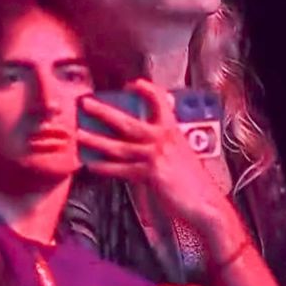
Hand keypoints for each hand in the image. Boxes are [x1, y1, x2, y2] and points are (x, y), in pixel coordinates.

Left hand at [76, 79, 233, 232]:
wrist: (205, 202)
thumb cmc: (194, 181)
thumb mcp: (182, 152)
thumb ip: (164, 142)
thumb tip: (142, 139)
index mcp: (173, 130)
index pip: (160, 101)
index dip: (146, 90)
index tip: (132, 84)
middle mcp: (163, 139)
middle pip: (128, 122)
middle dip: (104, 111)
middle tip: (86, 103)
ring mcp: (156, 156)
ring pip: (119, 146)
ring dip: (96, 140)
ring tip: (80, 135)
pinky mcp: (151, 175)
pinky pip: (122, 170)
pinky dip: (106, 168)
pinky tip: (92, 166)